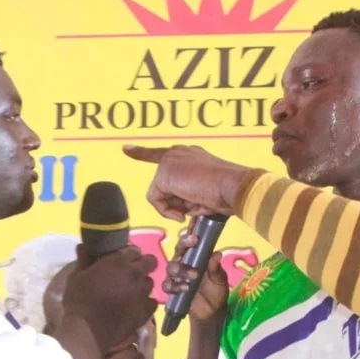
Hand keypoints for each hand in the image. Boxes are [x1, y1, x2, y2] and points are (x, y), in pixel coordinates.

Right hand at [63, 245, 156, 351]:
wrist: (87, 331)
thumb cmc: (79, 300)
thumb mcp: (76, 277)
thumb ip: (84, 260)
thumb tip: (83, 246)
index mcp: (118, 262)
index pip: (134, 249)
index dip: (129, 254)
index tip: (122, 260)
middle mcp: (135, 274)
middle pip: (150, 262)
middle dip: (143, 265)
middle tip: (130, 274)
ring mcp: (142, 293)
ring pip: (150, 282)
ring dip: (142, 284)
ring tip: (131, 292)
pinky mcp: (145, 311)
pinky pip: (152, 302)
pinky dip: (146, 302)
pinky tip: (136, 306)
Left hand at [123, 144, 253, 221]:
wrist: (233, 186)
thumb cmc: (227, 192)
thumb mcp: (206, 193)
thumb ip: (190, 195)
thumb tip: (180, 210)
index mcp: (191, 155)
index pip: (162, 154)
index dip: (142, 153)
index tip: (125, 148)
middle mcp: (179, 153)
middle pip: (163, 185)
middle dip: (176, 202)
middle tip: (197, 204)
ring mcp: (170, 161)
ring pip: (159, 194)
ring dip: (175, 207)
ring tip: (195, 205)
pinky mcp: (164, 172)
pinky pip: (155, 200)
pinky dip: (167, 210)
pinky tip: (184, 209)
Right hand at [163, 224, 228, 323]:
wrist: (211, 312)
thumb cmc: (216, 291)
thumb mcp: (220, 279)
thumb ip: (216, 267)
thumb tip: (217, 253)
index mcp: (197, 256)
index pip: (191, 240)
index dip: (191, 231)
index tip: (195, 226)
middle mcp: (185, 262)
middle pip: (179, 249)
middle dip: (184, 245)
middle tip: (194, 243)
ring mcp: (177, 275)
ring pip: (171, 266)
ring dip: (181, 269)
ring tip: (193, 276)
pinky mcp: (173, 289)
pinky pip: (167, 284)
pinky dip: (174, 286)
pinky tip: (184, 288)